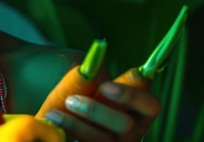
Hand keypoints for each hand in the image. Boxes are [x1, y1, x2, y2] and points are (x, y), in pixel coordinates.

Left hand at [44, 82, 160, 141]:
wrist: (57, 116)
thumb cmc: (77, 94)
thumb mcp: (84, 84)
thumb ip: (89, 79)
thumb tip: (87, 69)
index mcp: (137, 112)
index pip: (150, 105)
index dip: (132, 96)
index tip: (106, 86)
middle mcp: (130, 134)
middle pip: (126, 125)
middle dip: (98, 111)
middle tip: (72, 100)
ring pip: (103, 141)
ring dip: (77, 126)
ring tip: (53, 114)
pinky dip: (67, 134)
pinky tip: (52, 125)